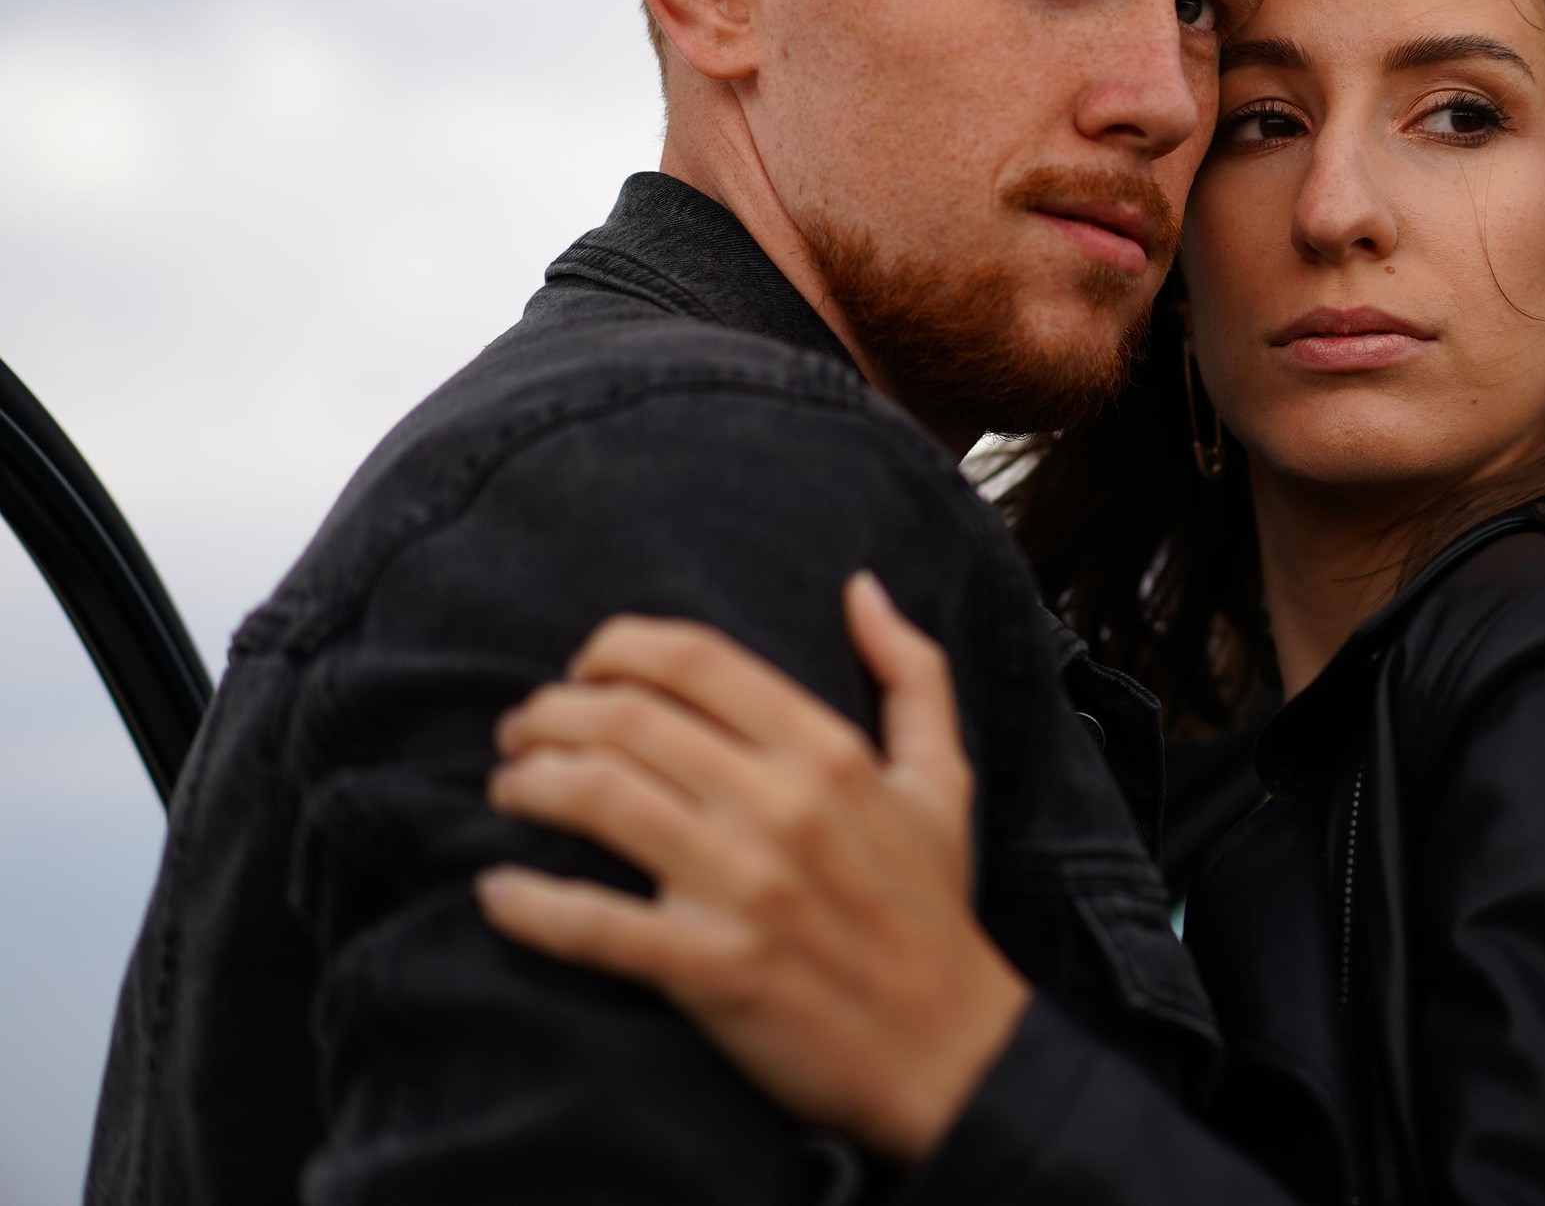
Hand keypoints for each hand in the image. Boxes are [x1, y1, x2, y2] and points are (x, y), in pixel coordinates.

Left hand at [474, 573, 1028, 1161]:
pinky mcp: (712, 968)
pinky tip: (496, 892)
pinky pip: (593, 924)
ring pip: (599, 799)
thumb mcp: (945, 780)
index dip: (619, 647)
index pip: (697, 661)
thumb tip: (862, 588)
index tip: (584, 666)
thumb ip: (912, 672)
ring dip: (529, 785)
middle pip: (629, 719)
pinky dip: (529, 903)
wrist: (950, 1053)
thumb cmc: (934, 913)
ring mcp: (745, 888)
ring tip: (508, 790)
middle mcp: (784, 806)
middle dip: (551, 713)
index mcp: (831, 752)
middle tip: (521, 730)